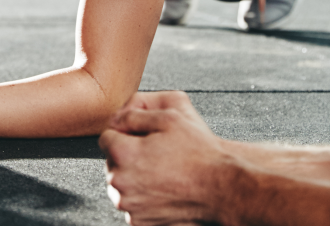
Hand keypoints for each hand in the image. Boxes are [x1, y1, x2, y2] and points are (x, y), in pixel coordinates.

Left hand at [99, 91, 233, 225]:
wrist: (222, 188)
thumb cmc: (199, 153)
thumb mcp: (168, 117)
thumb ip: (133, 114)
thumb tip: (115, 119)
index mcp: (123, 154)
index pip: (106, 137)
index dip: (125, 133)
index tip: (142, 138)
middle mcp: (121, 182)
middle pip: (112, 162)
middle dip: (127, 156)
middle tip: (156, 154)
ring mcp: (130, 205)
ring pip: (121, 184)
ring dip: (134, 177)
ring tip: (161, 172)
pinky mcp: (140, 222)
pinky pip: (132, 204)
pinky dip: (142, 197)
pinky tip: (162, 188)